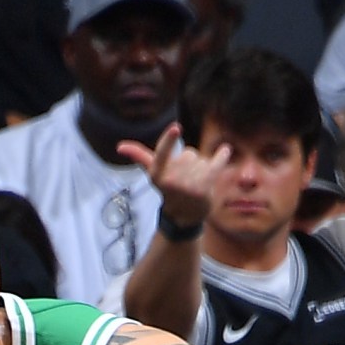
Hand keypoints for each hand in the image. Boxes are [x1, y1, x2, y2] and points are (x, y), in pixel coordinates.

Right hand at [115, 123, 229, 228]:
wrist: (184, 217)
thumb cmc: (169, 190)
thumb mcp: (154, 173)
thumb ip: (140, 157)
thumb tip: (120, 146)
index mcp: (157, 175)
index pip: (162, 153)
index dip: (169, 140)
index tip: (176, 127)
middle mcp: (171, 180)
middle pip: (188, 154)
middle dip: (189, 163)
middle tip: (184, 180)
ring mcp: (187, 186)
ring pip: (202, 159)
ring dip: (202, 168)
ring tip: (195, 183)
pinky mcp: (204, 188)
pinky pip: (217, 162)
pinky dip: (222, 155)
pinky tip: (225, 150)